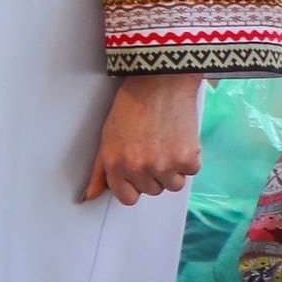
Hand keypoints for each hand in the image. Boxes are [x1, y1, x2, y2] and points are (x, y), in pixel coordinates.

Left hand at [83, 72, 204, 205]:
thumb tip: (90, 195)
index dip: (134, 185)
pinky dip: (189, 158)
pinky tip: (179, 138)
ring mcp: (164, 166)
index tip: (137, 172)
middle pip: (152, 190)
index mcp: (115, 164)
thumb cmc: (132, 106)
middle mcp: (138, 168)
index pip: (127, 198)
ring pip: (173, 185)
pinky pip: (191, 172)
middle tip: (151, 147)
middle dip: (153, 173)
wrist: (159, 83)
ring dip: (172, 169)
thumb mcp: (107, 138)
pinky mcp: (187, 159)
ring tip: (165, 143)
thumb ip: (99, 171)